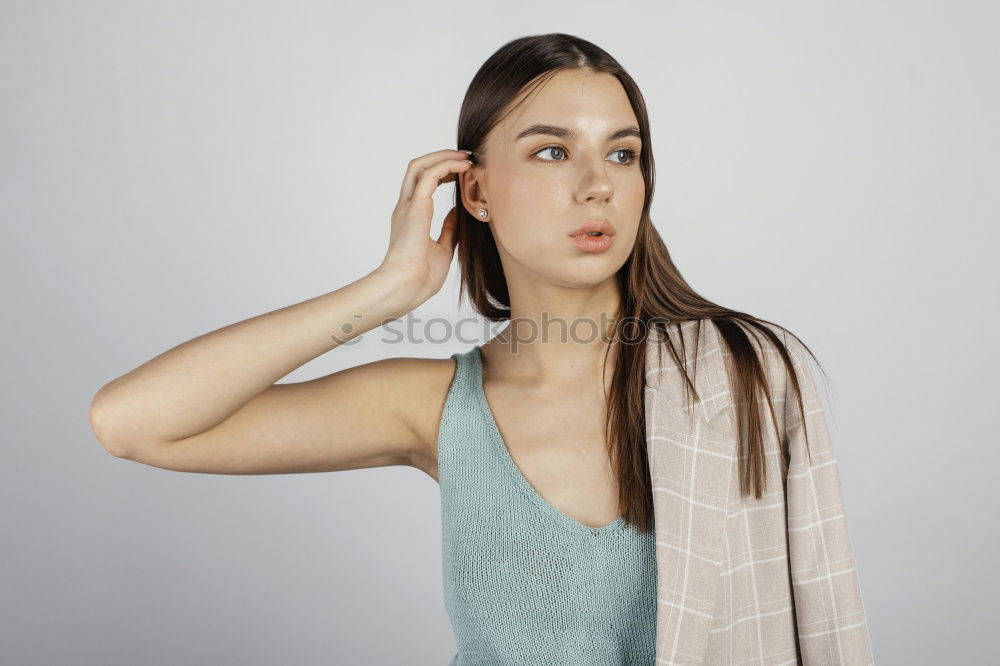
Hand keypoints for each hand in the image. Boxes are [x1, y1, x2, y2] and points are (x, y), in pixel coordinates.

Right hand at [375, 149, 473, 309]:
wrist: (405, 287)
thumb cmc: (420, 277)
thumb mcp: (443, 248)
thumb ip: (449, 229)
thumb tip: (457, 213)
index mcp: (411, 217)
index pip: (422, 182)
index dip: (442, 171)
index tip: (463, 170)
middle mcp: (406, 207)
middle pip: (418, 168)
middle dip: (442, 157)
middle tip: (466, 157)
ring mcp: (408, 206)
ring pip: (420, 166)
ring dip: (444, 157)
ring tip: (466, 157)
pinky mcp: (415, 208)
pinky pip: (429, 175)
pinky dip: (446, 166)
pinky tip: (464, 167)